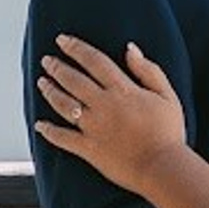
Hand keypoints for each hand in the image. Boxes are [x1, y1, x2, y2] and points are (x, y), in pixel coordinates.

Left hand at [36, 34, 186, 186]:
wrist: (162, 168)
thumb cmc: (169, 132)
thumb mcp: (167, 95)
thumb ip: (148, 70)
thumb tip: (130, 48)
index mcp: (122, 90)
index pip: (94, 61)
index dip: (76, 48)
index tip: (62, 40)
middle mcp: (103, 105)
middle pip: (73, 80)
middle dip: (57, 67)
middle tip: (46, 60)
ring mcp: (93, 127)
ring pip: (64, 104)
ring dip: (50, 92)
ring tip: (42, 83)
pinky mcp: (88, 149)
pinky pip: (63, 138)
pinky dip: (49, 131)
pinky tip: (40, 125)